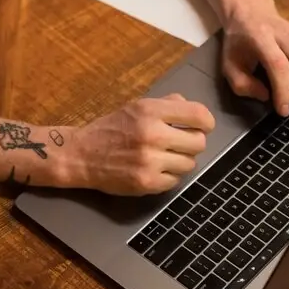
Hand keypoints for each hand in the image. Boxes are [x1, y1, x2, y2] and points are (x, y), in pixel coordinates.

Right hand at [61, 94, 215, 194]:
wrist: (81, 155)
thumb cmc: (111, 128)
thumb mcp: (136, 107)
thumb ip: (166, 105)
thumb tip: (191, 109)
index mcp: (150, 111)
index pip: (198, 115)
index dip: (206, 122)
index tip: (202, 126)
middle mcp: (152, 134)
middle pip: (199, 143)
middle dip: (192, 143)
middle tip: (179, 143)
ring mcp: (150, 161)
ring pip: (189, 164)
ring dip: (180, 161)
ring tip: (164, 157)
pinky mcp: (147, 183)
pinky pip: (175, 181)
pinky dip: (168, 176)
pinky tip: (154, 169)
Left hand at [222, 0, 288, 116]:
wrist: (252, 15)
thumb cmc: (239, 43)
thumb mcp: (229, 64)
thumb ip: (242, 85)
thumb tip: (267, 97)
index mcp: (261, 37)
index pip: (279, 65)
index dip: (283, 90)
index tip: (282, 110)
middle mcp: (287, 34)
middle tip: (286, 100)